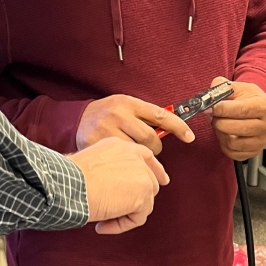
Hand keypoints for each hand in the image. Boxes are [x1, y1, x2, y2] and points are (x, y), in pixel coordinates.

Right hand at [68, 137, 168, 234]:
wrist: (69, 185)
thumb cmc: (70, 179)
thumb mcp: (93, 166)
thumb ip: (111, 172)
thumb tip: (120, 192)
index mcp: (121, 146)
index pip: (146, 156)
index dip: (156, 170)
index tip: (163, 180)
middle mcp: (135, 157)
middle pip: (150, 182)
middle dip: (138, 201)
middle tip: (115, 212)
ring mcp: (142, 175)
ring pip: (144, 203)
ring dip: (124, 215)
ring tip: (102, 218)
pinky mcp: (143, 194)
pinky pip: (138, 218)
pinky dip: (120, 225)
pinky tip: (102, 225)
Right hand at [76, 94, 194, 154]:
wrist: (76, 120)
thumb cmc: (106, 114)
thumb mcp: (125, 107)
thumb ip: (144, 117)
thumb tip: (170, 129)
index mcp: (129, 103)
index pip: (160, 114)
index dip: (178, 126)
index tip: (190, 136)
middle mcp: (118, 114)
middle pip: (151, 138)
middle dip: (155, 148)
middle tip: (150, 150)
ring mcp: (107, 129)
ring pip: (137, 151)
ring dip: (141, 157)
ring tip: (133, 154)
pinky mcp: (97, 143)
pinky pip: (122, 159)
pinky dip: (127, 163)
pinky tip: (121, 160)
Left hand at [208, 76, 265, 160]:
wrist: (255, 108)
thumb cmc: (245, 98)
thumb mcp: (236, 87)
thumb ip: (221, 88)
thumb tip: (209, 97)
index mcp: (263, 106)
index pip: (242, 110)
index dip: (222, 109)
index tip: (210, 108)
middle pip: (238, 128)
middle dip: (219, 122)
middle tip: (213, 116)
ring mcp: (261, 141)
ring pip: (232, 142)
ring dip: (220, 133)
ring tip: (220, 124)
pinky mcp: (253, 152)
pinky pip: (231, 152)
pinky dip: (223, 144)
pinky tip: (225, 133)